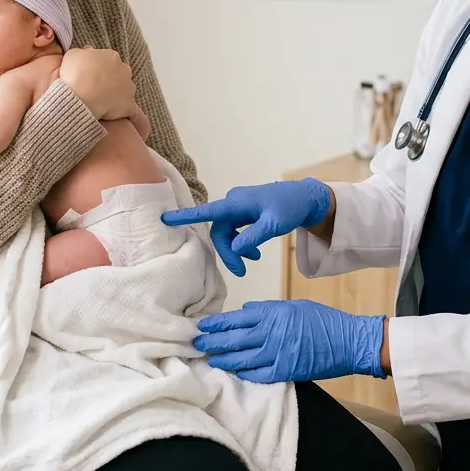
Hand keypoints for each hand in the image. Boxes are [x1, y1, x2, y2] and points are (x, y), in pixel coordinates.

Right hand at [60, 48, 135, 120]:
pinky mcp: (129, 105)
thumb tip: (89, 52)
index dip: (98, 67)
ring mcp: (129, 88)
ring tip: (103, 102)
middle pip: (119, 73)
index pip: (108, 59)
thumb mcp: (72, 55)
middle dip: (110, 79)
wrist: (80, 97)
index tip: (90, 74)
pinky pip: (132, 110)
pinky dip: (128, 112)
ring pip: (126, 90)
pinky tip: (123, 117)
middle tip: (96, 87)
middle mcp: (125, 70)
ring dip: (117, 94)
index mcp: (112, 56)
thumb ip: (83, 52)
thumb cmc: (75, 74)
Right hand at [160, 178, 330, 276]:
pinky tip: (254, 254)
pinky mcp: (243, 212)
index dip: (185, 216)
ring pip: (226, 233)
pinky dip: (241, 244)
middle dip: (228, 253)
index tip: (165, 218)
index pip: (207, 211)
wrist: (304, 198)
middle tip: (242, 272)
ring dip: (236, 249)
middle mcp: (233, 203)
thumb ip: (254, 237)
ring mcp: (237, 207)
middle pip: (219, 232)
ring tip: (253, 260)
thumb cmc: (290, 207)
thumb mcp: (275, 225)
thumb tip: (235, 249)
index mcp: (236, 203)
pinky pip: (234, 230)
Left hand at [193, 299, 385, 382]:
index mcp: (272, 313)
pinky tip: (236, 372)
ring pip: (242, 359)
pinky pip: (259, 375)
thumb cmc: (322, 320)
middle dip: (213, 343)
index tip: (202, 327)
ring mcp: (277, 353)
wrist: (348, 341)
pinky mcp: (285, 371)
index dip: (217, 324)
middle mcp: (271, 333)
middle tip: (197, 346)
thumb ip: (268, 309)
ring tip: (211, 360)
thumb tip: (245, 311)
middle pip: (234, 339)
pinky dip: (246, 374)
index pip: (236, 318)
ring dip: (224, 360)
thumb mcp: (293, 306)